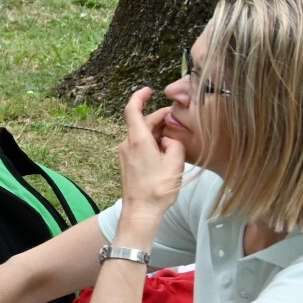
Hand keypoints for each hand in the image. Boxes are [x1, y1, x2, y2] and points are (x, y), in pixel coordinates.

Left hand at [116, 87, 186, 234]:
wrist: (141, 212)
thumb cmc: (158, 189)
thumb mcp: (175, 162)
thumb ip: (176, 144)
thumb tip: (169, 139)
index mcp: (138, 140)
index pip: (132, 109)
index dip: (139, 96)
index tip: (149, 90)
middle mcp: (127, 144)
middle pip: (142, 123)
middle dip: (159, 118)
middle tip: (178, 120)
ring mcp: (125, 154)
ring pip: (141, 135)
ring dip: (157, 132)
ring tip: (175, 138)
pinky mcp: (127, 163)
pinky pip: (140, 146)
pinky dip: (152, 143)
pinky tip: (166, 151)